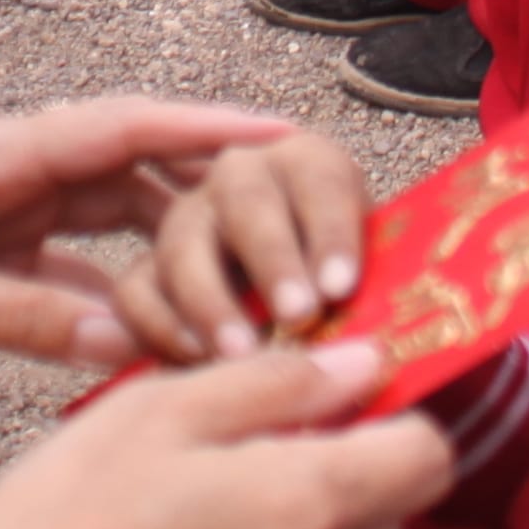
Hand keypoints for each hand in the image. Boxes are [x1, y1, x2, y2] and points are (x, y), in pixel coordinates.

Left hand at [0, 96, 298, 369]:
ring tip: (252, 279)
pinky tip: (168, 329)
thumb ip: (19, 315)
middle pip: (136, 168)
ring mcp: (2, 210)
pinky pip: (77, 263)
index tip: (286, 135)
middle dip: (214, 190)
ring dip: (175, 247)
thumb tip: (120, 337)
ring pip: (114, 219)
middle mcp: (11, 172)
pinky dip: (122, 291)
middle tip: (299, 215)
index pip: (125, 129)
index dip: (209, 128)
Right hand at [0, 343, 449, 528]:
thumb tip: (366, 364)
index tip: (340, 410)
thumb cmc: (64, 518)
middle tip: (232, 467)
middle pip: (379, 521)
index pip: (429, 456)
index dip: (394, 422)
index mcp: (312, 504)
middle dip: (332, 485)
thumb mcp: (160, 410)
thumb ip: (279, 382)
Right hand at [110, 131, 371, 361]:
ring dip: (212, 301)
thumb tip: (391, 340)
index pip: (322, 181)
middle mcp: (241, 177)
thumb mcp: (373, 277)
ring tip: (242, 356)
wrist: (303, 310)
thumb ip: (379, 293)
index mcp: (308, 163)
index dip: (331, 231)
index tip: (343, 288)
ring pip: (183, 244)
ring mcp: (188, 220)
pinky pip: (137, 290)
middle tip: (300, 315)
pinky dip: (161, 326)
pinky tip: (195, 365)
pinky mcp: (148, 268)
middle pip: (247, 201)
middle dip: (274, 260)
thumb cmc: (344, 293)